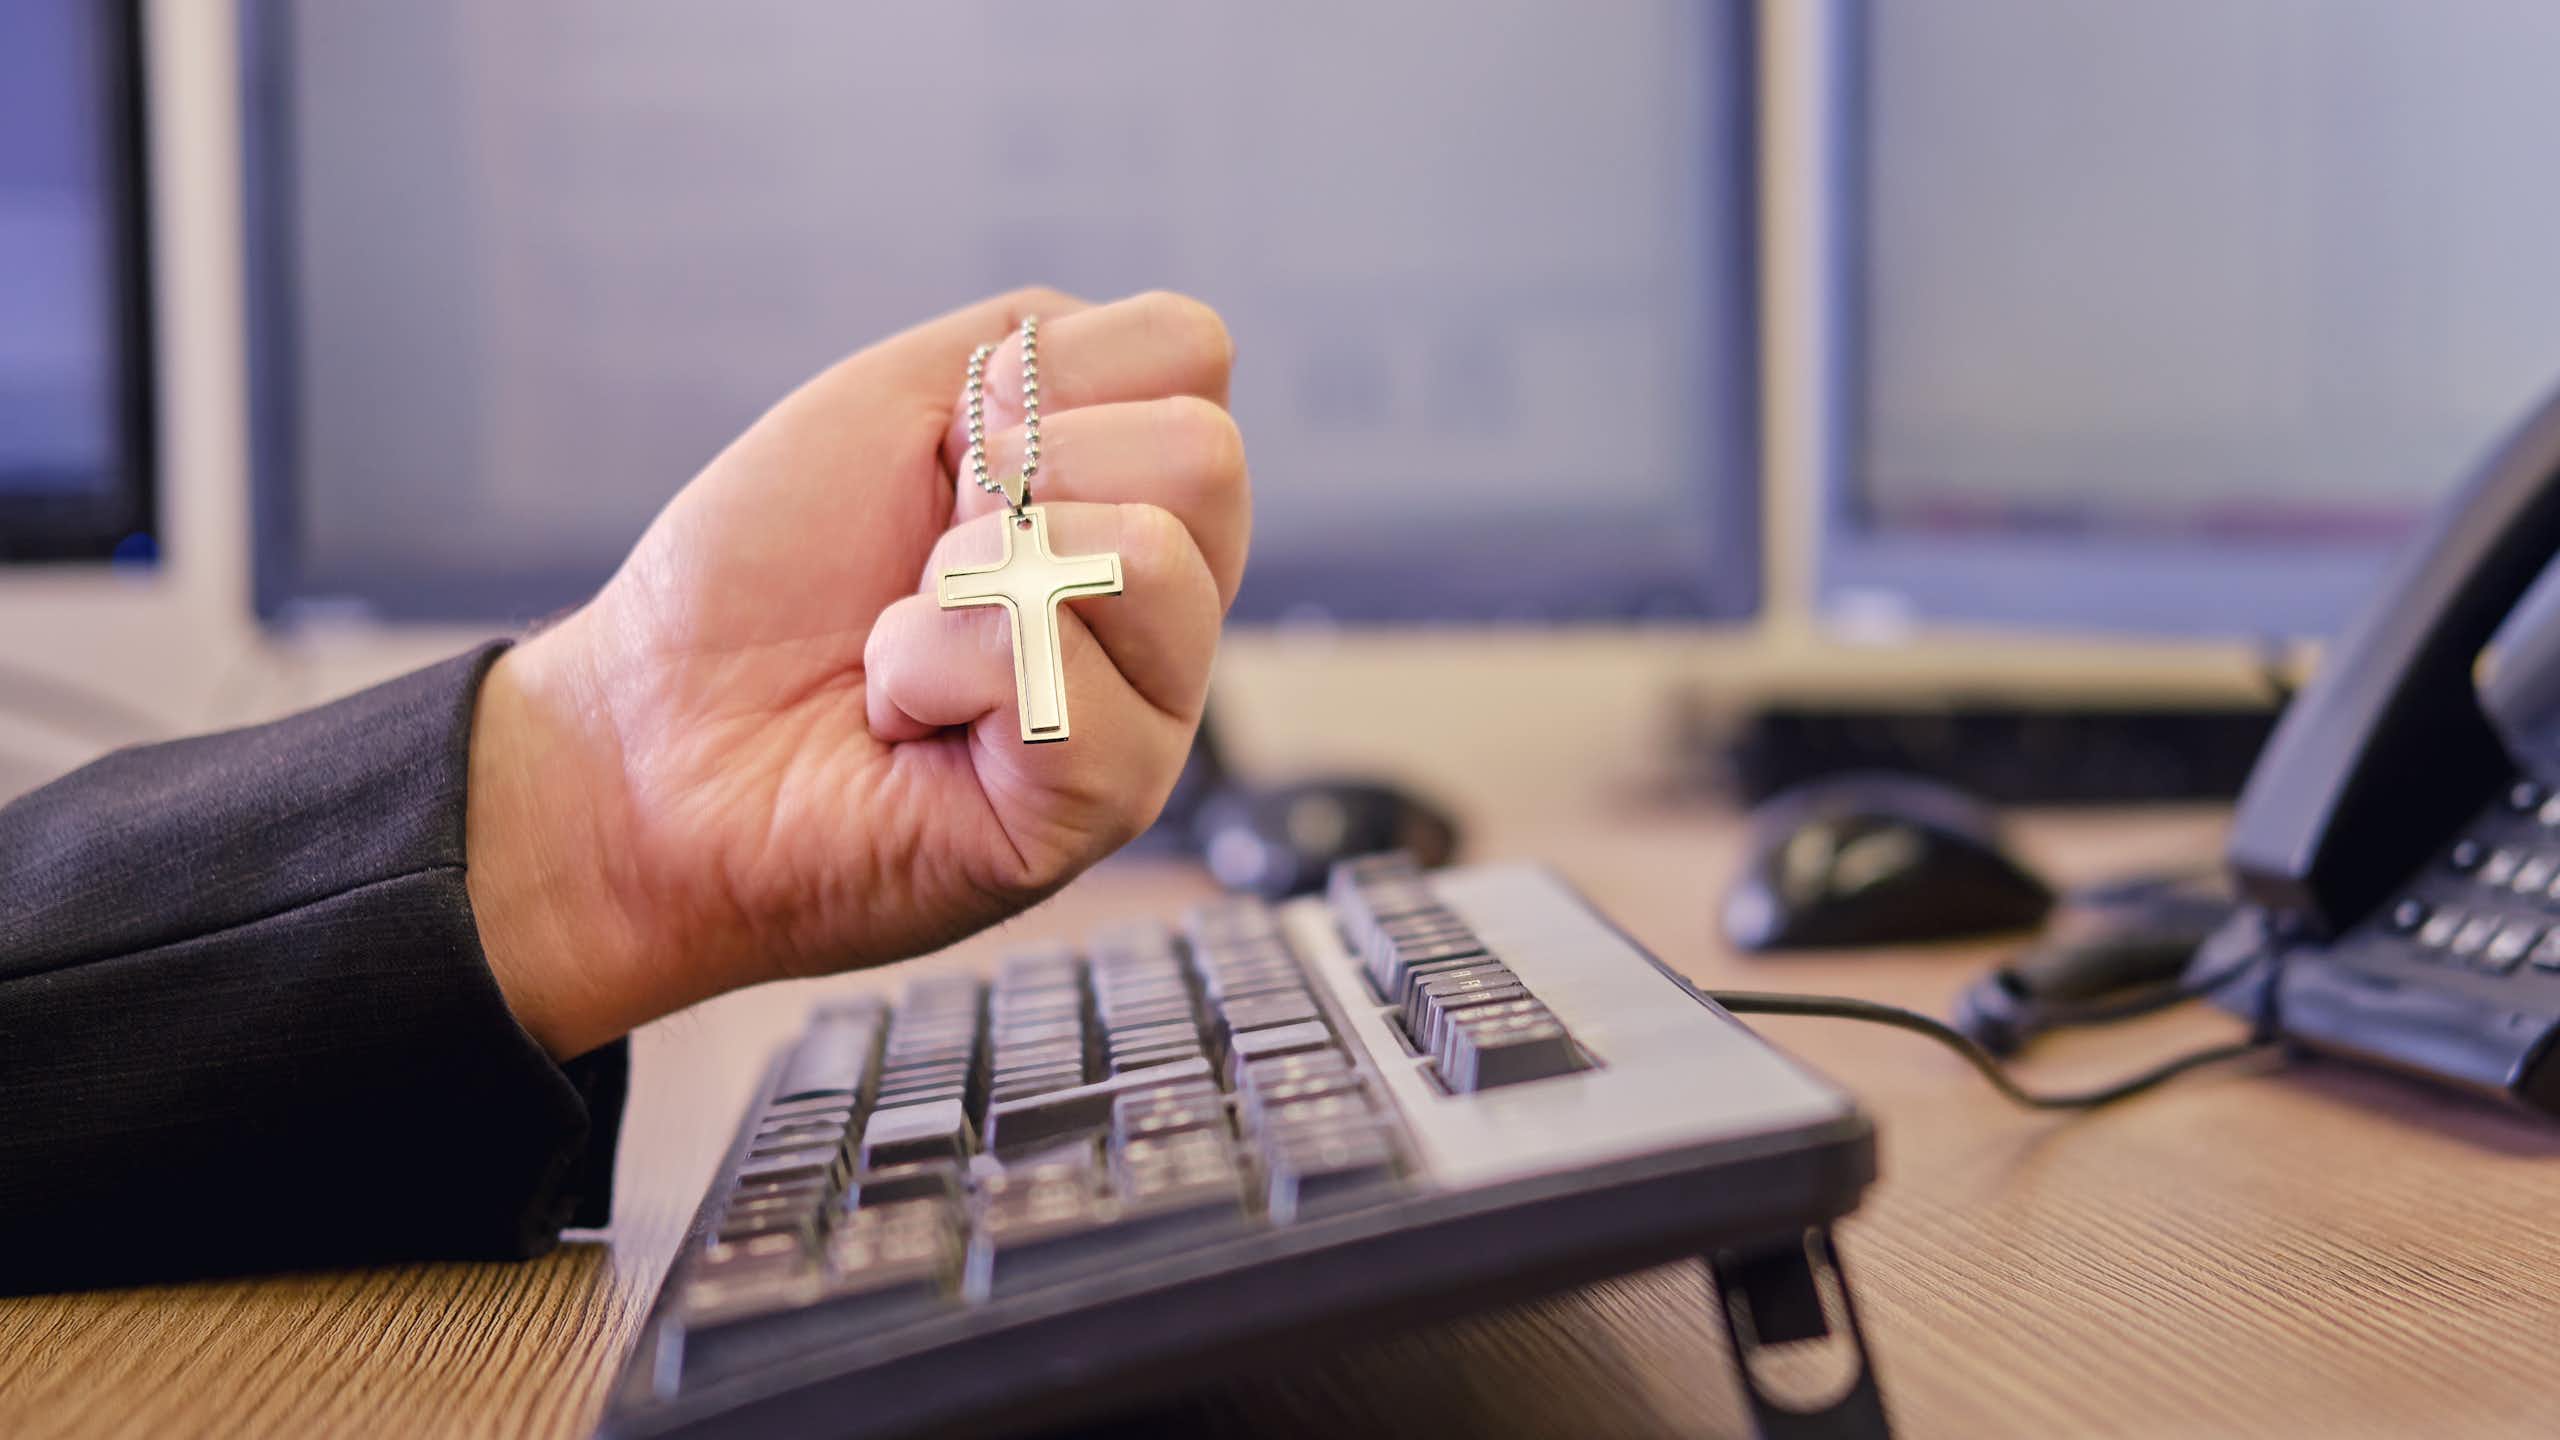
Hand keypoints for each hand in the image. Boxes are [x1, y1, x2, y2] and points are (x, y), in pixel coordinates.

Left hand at [464, 289, 1248, 1057]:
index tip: (946, 455)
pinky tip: (902, 717)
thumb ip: (1045, 350)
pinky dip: (932, 668)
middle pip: (1205, 456)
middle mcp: (1166, 601)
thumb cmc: (766, 576)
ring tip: (908, 639)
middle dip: (1024, 475)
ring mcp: (1151, 710)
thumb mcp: (900, 402)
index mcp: (1131, 489)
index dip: (1045, 377)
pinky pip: (1060, 673)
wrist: (650, 734)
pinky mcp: (1103, 804)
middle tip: (928, 556)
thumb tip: (1172, 365)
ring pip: (1157, 559)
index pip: (1192, 352)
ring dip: (975, 577)